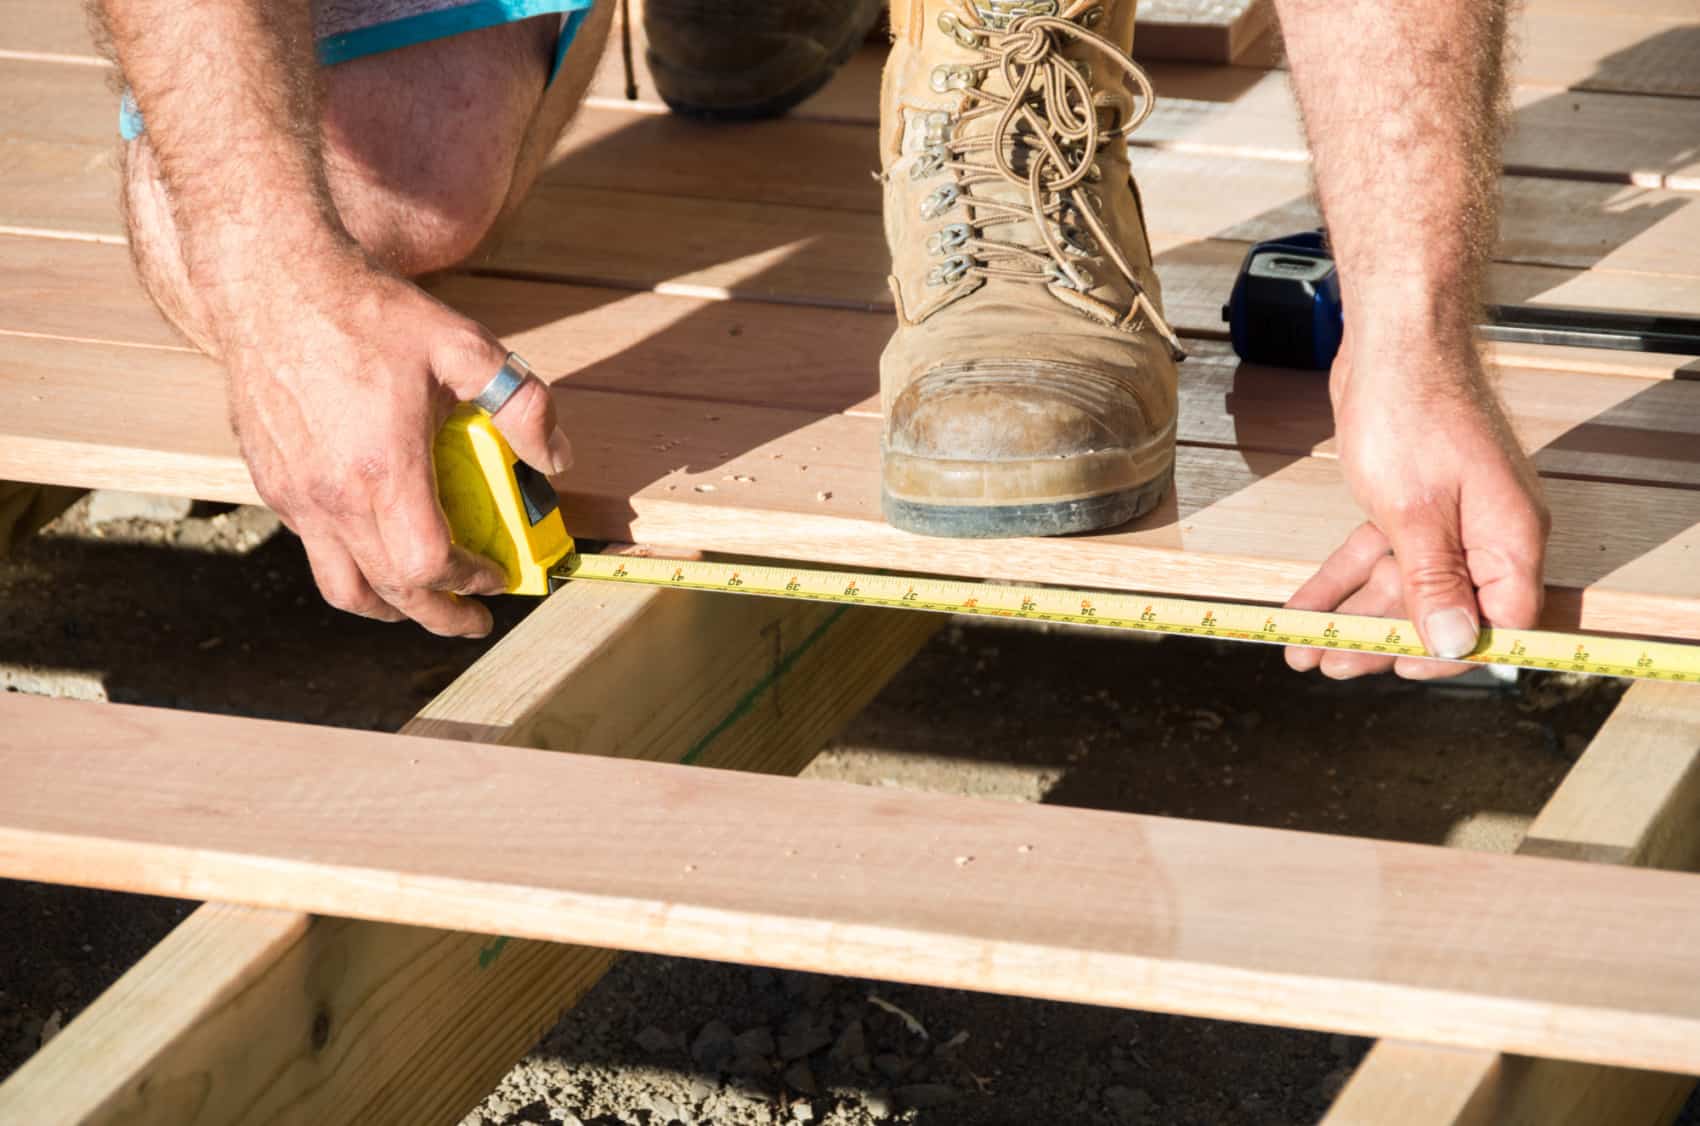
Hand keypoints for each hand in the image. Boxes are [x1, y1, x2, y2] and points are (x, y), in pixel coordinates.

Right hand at [218, 252, 572, 635]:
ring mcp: (294, 493)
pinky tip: (378, 540)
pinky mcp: (270, 481)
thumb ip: (522, 404)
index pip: (427, 566)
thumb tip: (556, 459)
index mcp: (382, 470)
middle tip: (471, 619)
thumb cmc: (367, 310)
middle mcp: (331, 495)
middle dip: (437, 614)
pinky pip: (314, 547)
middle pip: (387, 592)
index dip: (469, 582)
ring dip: (387, 606)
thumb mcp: (463, 345)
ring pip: (340, 585)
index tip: (497, 576)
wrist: (270, 278)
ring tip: (421, 601)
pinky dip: (352, 563)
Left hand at [1284, 335, 1549, 678]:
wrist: (1393, 341)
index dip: (1449, 653)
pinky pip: (1380, 555)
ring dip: (1351, 617)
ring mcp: (1451, 520)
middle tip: (1328, 665)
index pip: (1498, 622)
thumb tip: (1457, 642)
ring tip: (1301, 650)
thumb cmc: (1411, 412)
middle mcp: (1488, 535)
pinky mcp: (1415, 506)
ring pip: (1401, 586)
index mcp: (1509, 540)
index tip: (1400, 671)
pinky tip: (1304, 608)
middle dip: (1379, 640)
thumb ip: (1435, 583)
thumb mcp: (1415, 513)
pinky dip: (1342, 580)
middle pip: (1438, 609)